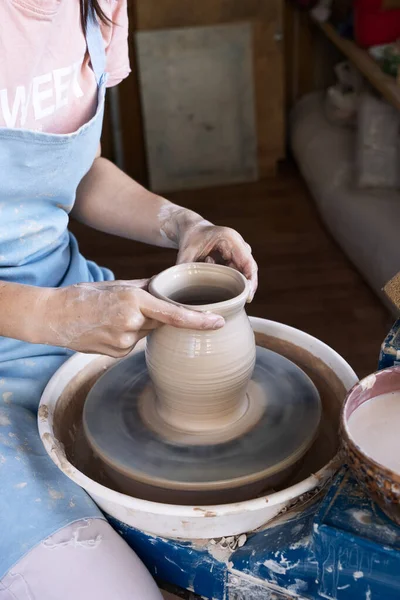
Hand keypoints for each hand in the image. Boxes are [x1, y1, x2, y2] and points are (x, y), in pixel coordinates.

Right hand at [38, 280, 223, 357]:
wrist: (54, 316)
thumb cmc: (86, 296)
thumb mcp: (117, 285)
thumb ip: (146, 288)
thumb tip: (170, 287)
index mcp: (133, 301)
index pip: (174, 313)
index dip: (198, 320)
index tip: (218, 322)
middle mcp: (131, 323)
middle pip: (161, 321)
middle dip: (156, 314)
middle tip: (132, 306)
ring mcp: (124, 341)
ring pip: (147, 332)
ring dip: (140, 324)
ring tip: (113, 316)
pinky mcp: (117, 353)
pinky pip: (134, 343)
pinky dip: (128, 335)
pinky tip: (109, 329)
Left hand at [177, 222, 257, 301]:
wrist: (192, 229)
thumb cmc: (189, 240)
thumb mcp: (185, 254)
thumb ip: (185, 270)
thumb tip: (183, 290)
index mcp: (230, 239)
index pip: (247, 263)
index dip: (251, 281)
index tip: (248, 297)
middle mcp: (239, 244)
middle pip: (249, 269)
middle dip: (244, 287)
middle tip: (236, 304)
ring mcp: (240, 251)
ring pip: (244, 273)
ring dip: (234, 284)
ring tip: (215, 287)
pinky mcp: (237, 258)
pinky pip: (238, 273)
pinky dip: (231, 283)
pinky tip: (217, 285)